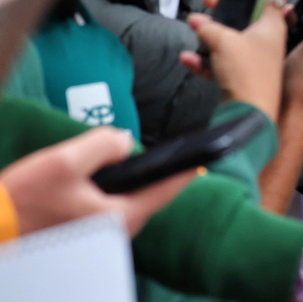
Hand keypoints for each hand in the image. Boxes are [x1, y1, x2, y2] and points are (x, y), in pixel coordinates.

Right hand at [0, 128, 194, 236]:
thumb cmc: (22, 203)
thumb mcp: (64, 162)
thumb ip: (103, 144)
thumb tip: (125, 142)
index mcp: (118, 217)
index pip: (166, 190)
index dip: (186, 169)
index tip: (205, 156)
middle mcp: (115, 231)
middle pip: (147, 194)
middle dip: (149, 171)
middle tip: (150, 150)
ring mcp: (100, 235)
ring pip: (127, 199)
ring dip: (126, 179)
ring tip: (113, 160)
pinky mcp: (86, 233)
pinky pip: (109, 205)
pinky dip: (108, 189)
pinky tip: (93, 176)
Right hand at [179, 0, 287, 120]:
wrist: (248, 115)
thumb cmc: (248, 74)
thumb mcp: (224, 40)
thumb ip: (208, 27)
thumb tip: (198, 21)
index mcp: (273, 26)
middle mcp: (267, 41)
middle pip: (244, 18)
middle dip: (223, 10)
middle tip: (208, 0)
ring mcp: (254, 60)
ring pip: (230, 41)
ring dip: (210, 36)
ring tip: (195, 28)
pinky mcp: (242, 78)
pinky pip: (221, 64)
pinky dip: (205, 61)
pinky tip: (189, 59)